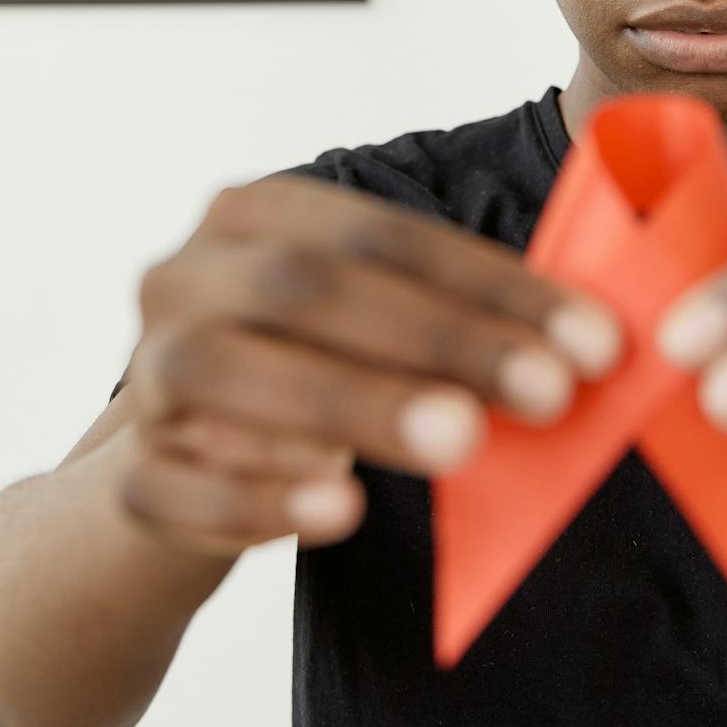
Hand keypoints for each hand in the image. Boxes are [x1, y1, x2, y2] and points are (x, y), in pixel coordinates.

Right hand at [119, 174, 625, 557]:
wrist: (170, 477)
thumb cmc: (303, 377)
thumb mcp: (364, 327)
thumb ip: (448, 321)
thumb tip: (589, 347)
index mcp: (251, 214)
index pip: (378, 234)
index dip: (490, 284)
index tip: (595, 341)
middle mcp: (184, 276)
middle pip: (306, 291)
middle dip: (438, 339)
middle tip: (550, 393)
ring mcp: (146, 374)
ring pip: (233, 374)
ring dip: (357, 406)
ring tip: (462, 442)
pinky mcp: (131, 478)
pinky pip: (182, 486)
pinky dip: (264, 502)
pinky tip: (341, 511)